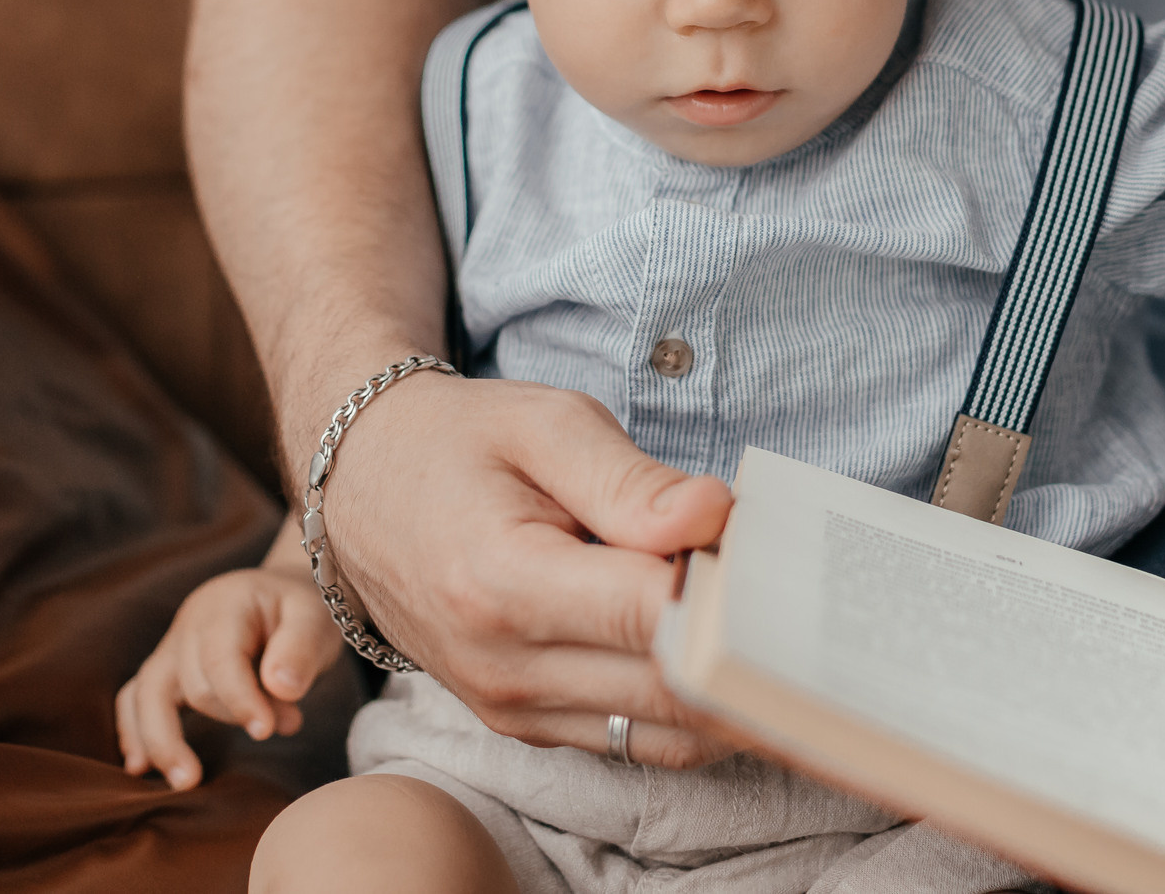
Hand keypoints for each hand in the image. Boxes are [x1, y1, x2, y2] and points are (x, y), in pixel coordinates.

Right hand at [117, 559, 343, 789]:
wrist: (282, 600)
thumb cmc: (300, 613)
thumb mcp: (315, 619)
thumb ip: (301, 649)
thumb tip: (282, 688)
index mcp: (227, 604)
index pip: (220, 658)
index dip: (240, 699)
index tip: (266, 731)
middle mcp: (190, 623)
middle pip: (194, 683)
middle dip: (233, 715)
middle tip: (286, 725)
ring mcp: (171, 646)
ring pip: (147, 694)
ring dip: (163, 740)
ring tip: (188, 781)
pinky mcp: (164, 669)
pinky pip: (133, 699)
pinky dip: (133, 731)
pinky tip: (140, 767)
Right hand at [311, 370, 738, 767]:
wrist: (365, 484)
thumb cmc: (463, 444)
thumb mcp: (547, 424)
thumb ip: (633, 481)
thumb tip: (715, 518)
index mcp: (502, 582)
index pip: (649, 615)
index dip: (727, 590)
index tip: (772, 552)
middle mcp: (501, 666)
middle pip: (669, 690)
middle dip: (749, 648)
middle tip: (800, 593)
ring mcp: (509, 707)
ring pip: (665, 734)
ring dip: (731, 688)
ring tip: (773, 621)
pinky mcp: (524, 724)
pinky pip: (636, 740)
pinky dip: (691, 705)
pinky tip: (722, 649)